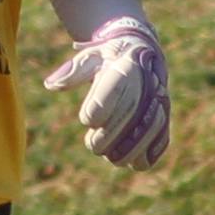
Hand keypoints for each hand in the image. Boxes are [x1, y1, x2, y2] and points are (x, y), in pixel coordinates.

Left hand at [42, 16, 170, 169]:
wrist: (142, 52)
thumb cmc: (108, 57)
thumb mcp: (90, 57)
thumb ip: (72, 72)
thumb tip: (50, 85)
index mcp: (126, 64)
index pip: (115, 86)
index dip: (100, 107)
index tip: (87, 119)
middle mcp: (147, 81)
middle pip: (131, 111)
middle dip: (111, 134)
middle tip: (93, 146)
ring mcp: (159, 98)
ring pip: (150, 126)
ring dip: (132, 148)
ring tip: (112, 158)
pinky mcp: (164, 114)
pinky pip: (163, 135)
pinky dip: (152, 151)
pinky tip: (135, 162)